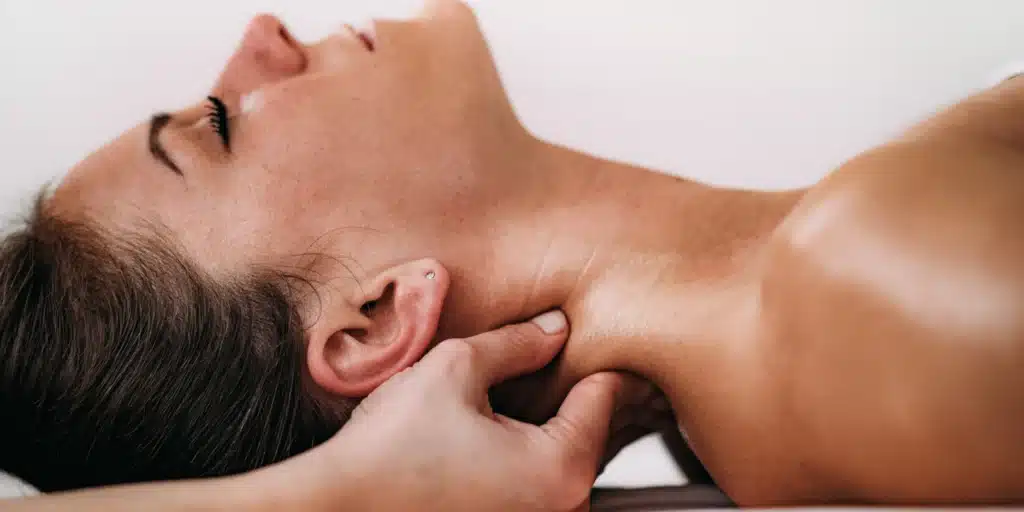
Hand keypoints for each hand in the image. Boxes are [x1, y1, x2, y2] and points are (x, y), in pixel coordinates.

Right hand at [278, 310, 627, 510]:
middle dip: (568, 400)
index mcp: (559, 469)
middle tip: (546, 366)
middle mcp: (560, 511)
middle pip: (588, 437)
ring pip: (562, 468)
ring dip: (546, 435)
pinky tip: (487, 444)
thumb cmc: (388, 451)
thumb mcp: (454, 370)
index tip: (587, 343)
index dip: (594, 362)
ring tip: (508, 405)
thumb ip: (515, 344)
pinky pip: (535, 493)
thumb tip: (554, 328)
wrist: (336, 507)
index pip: (602, 400)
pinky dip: (524, 466)